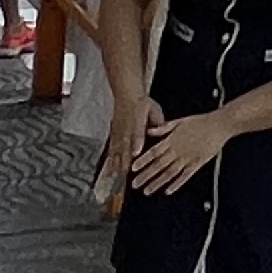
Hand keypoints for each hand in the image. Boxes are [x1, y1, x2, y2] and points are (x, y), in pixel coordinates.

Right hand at [95, 93, 146, 212]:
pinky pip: (111, 150)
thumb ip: (158, 122)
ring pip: (116, 150)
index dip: (137, 142)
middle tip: (125, 174)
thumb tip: (163, 131)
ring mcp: (118, 133)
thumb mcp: (154, 110)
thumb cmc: (142, 103)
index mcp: (138, 120)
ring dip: (115, 165)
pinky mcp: (113, 136)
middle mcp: (126, 128)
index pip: (138, 132)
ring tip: (114, 178)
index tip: (136, 152)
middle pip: (125, 145)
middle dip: (124, 161)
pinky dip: (109, 162)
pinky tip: (108, 172)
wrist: (126, 93)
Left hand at [129, 104, 231, 195]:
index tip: (133, 168)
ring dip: (157, 183)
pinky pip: (185, 176)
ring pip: (169, 173)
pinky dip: (176, 184)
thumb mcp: (179, 121)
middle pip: (159, 165)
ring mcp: (187, 158)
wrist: (219, 125)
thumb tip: (150, 130)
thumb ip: (164, 128)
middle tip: (135, 184)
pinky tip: (168, 191)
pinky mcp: (197, 164)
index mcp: (172, 139)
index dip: (143, 161)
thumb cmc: (201, 122)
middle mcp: (178, 150)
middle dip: (145, 176)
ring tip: (147, 191)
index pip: (154, 152)